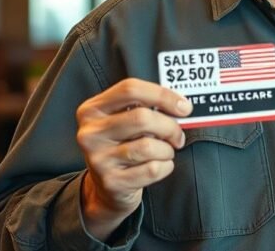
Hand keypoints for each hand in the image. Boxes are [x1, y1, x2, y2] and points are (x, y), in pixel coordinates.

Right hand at [76, 79, 191, 239]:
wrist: (108, 185)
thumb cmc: (123, 144)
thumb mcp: (124, 119)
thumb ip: (146, 106)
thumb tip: (181, 105)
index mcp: (92, 109)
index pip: (130, 89)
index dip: (162, 95)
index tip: (184, 107)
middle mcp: (90, 133)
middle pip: (142, 118)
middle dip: (170, 127)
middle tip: (178, 136)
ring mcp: (98, 159)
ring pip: (149, 146)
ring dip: (167, 149)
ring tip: (165, 152)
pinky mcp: (111, 181)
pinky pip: (152, 169)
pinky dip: (165, 166)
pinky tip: (159, 165)